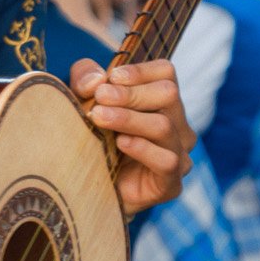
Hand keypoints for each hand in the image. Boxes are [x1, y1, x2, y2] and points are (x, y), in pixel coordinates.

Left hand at [69, 58, 193, 217]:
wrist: (90, 190)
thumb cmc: (92, 138)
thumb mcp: (80, 99)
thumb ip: (84, 79)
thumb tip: (96, 80)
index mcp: (162, 102)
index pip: (166, 73)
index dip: (140, 70)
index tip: (112, 76)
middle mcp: (177, 125)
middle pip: (167, 94)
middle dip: (130, 94)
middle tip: (100, 97)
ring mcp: (178, 155)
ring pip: (163, 126)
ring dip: (128, 118)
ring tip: (99, 117)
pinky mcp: (171, 183)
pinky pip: (165, 160)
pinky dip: (141, 148)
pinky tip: (120, 143)